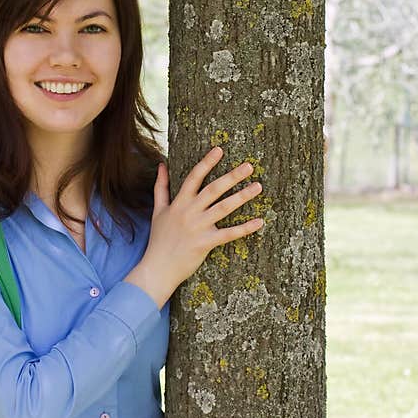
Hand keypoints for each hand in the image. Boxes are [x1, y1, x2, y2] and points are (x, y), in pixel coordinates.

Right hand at [124, 146, 262, 308]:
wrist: (157, 267)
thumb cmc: (159, 239)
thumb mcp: (158, 211)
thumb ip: (161, 187)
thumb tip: (161, 165)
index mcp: (179, 203)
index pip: (194, 178)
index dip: (206, 163)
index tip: (219, 150)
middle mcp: (189, 212)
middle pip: (213, 189)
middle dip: (231, 176)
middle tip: (249, 165)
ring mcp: (198, 227)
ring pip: (224, 208)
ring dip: (242, 196)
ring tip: (258, 187)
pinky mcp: (206, 243)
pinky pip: (229, 234)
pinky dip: (245, 228)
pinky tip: (260, 221)